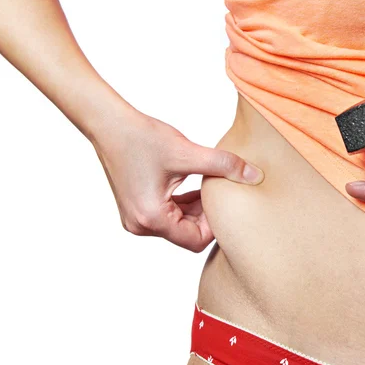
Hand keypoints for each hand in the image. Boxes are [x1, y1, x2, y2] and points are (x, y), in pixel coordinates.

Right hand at [91, 109, 264, 252]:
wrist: (109, 124)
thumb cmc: (142, 137)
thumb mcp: (188, 152)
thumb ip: (224, 165)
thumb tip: (255, 176)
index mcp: (151, 218)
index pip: (196, 240)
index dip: (216, 224)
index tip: (226, 202)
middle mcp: (140, 225)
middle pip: (188, 235)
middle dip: (208, 215)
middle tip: (221, 192)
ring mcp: (136, 219)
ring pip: (179, 226)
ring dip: (197, 209)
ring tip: (208, 185)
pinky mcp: (137, 209)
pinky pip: (168, 216)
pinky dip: (185, 204)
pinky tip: (196, 184)